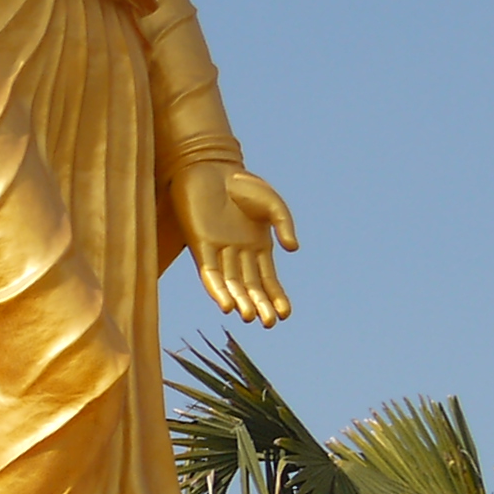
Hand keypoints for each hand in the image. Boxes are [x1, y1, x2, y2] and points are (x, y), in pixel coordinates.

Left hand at [177, 164, 299, 325]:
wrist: (211, 169)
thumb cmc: (243, 185)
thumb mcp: (272, 204)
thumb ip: (284, 224)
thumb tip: (293, 250)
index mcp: (258, 246)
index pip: (268, 279)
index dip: (276, 297)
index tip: (286, 314)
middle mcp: (239, 254)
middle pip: (251, 286)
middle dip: (261, 305)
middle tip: (269, 324)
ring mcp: (220, 252)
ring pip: (232, 284)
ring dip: (241, 302)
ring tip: (251, 317)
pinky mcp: (200, 246)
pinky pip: (209, 274)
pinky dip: (218, 290)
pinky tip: (227, 305)